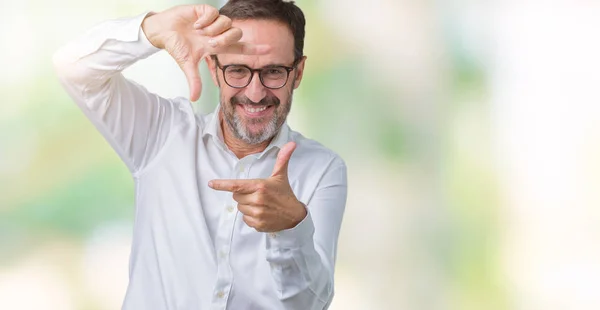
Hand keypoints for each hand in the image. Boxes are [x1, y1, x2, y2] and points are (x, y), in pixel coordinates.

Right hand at [141, 4, 269, 100]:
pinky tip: (195, 24)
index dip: (254, 49)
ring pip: (227, 23)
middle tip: (209, 43)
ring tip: (199, 32)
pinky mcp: (205, 10)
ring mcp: (213, 21)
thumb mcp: (187, 65)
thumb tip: (194, 99)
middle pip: (236, 34)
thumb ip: (194, 80)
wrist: (162, 31)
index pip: (240, 48)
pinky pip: (214, 14)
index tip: (269, 49)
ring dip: (213, 30)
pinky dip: (205, 21)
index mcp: (217, 45)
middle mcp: (218, 33)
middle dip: (225, 39)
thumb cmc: (176, 46)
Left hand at [208, 142, 306, 231]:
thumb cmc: (285, 193)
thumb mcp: (281, 176)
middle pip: (236, 196)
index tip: (211, 183)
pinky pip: (245, 219)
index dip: (222, 185)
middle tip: (257, 194)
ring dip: (247, 206)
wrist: (294, 215)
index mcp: (260, 186)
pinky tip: (261, 213)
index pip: (236, 185)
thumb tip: (291, 143)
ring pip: (240, 208)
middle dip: (243, 195)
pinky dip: (250, 216)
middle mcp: (257, 199)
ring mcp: (257, 213)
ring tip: (261, 204)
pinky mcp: (258, 224)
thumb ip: (282, 159)